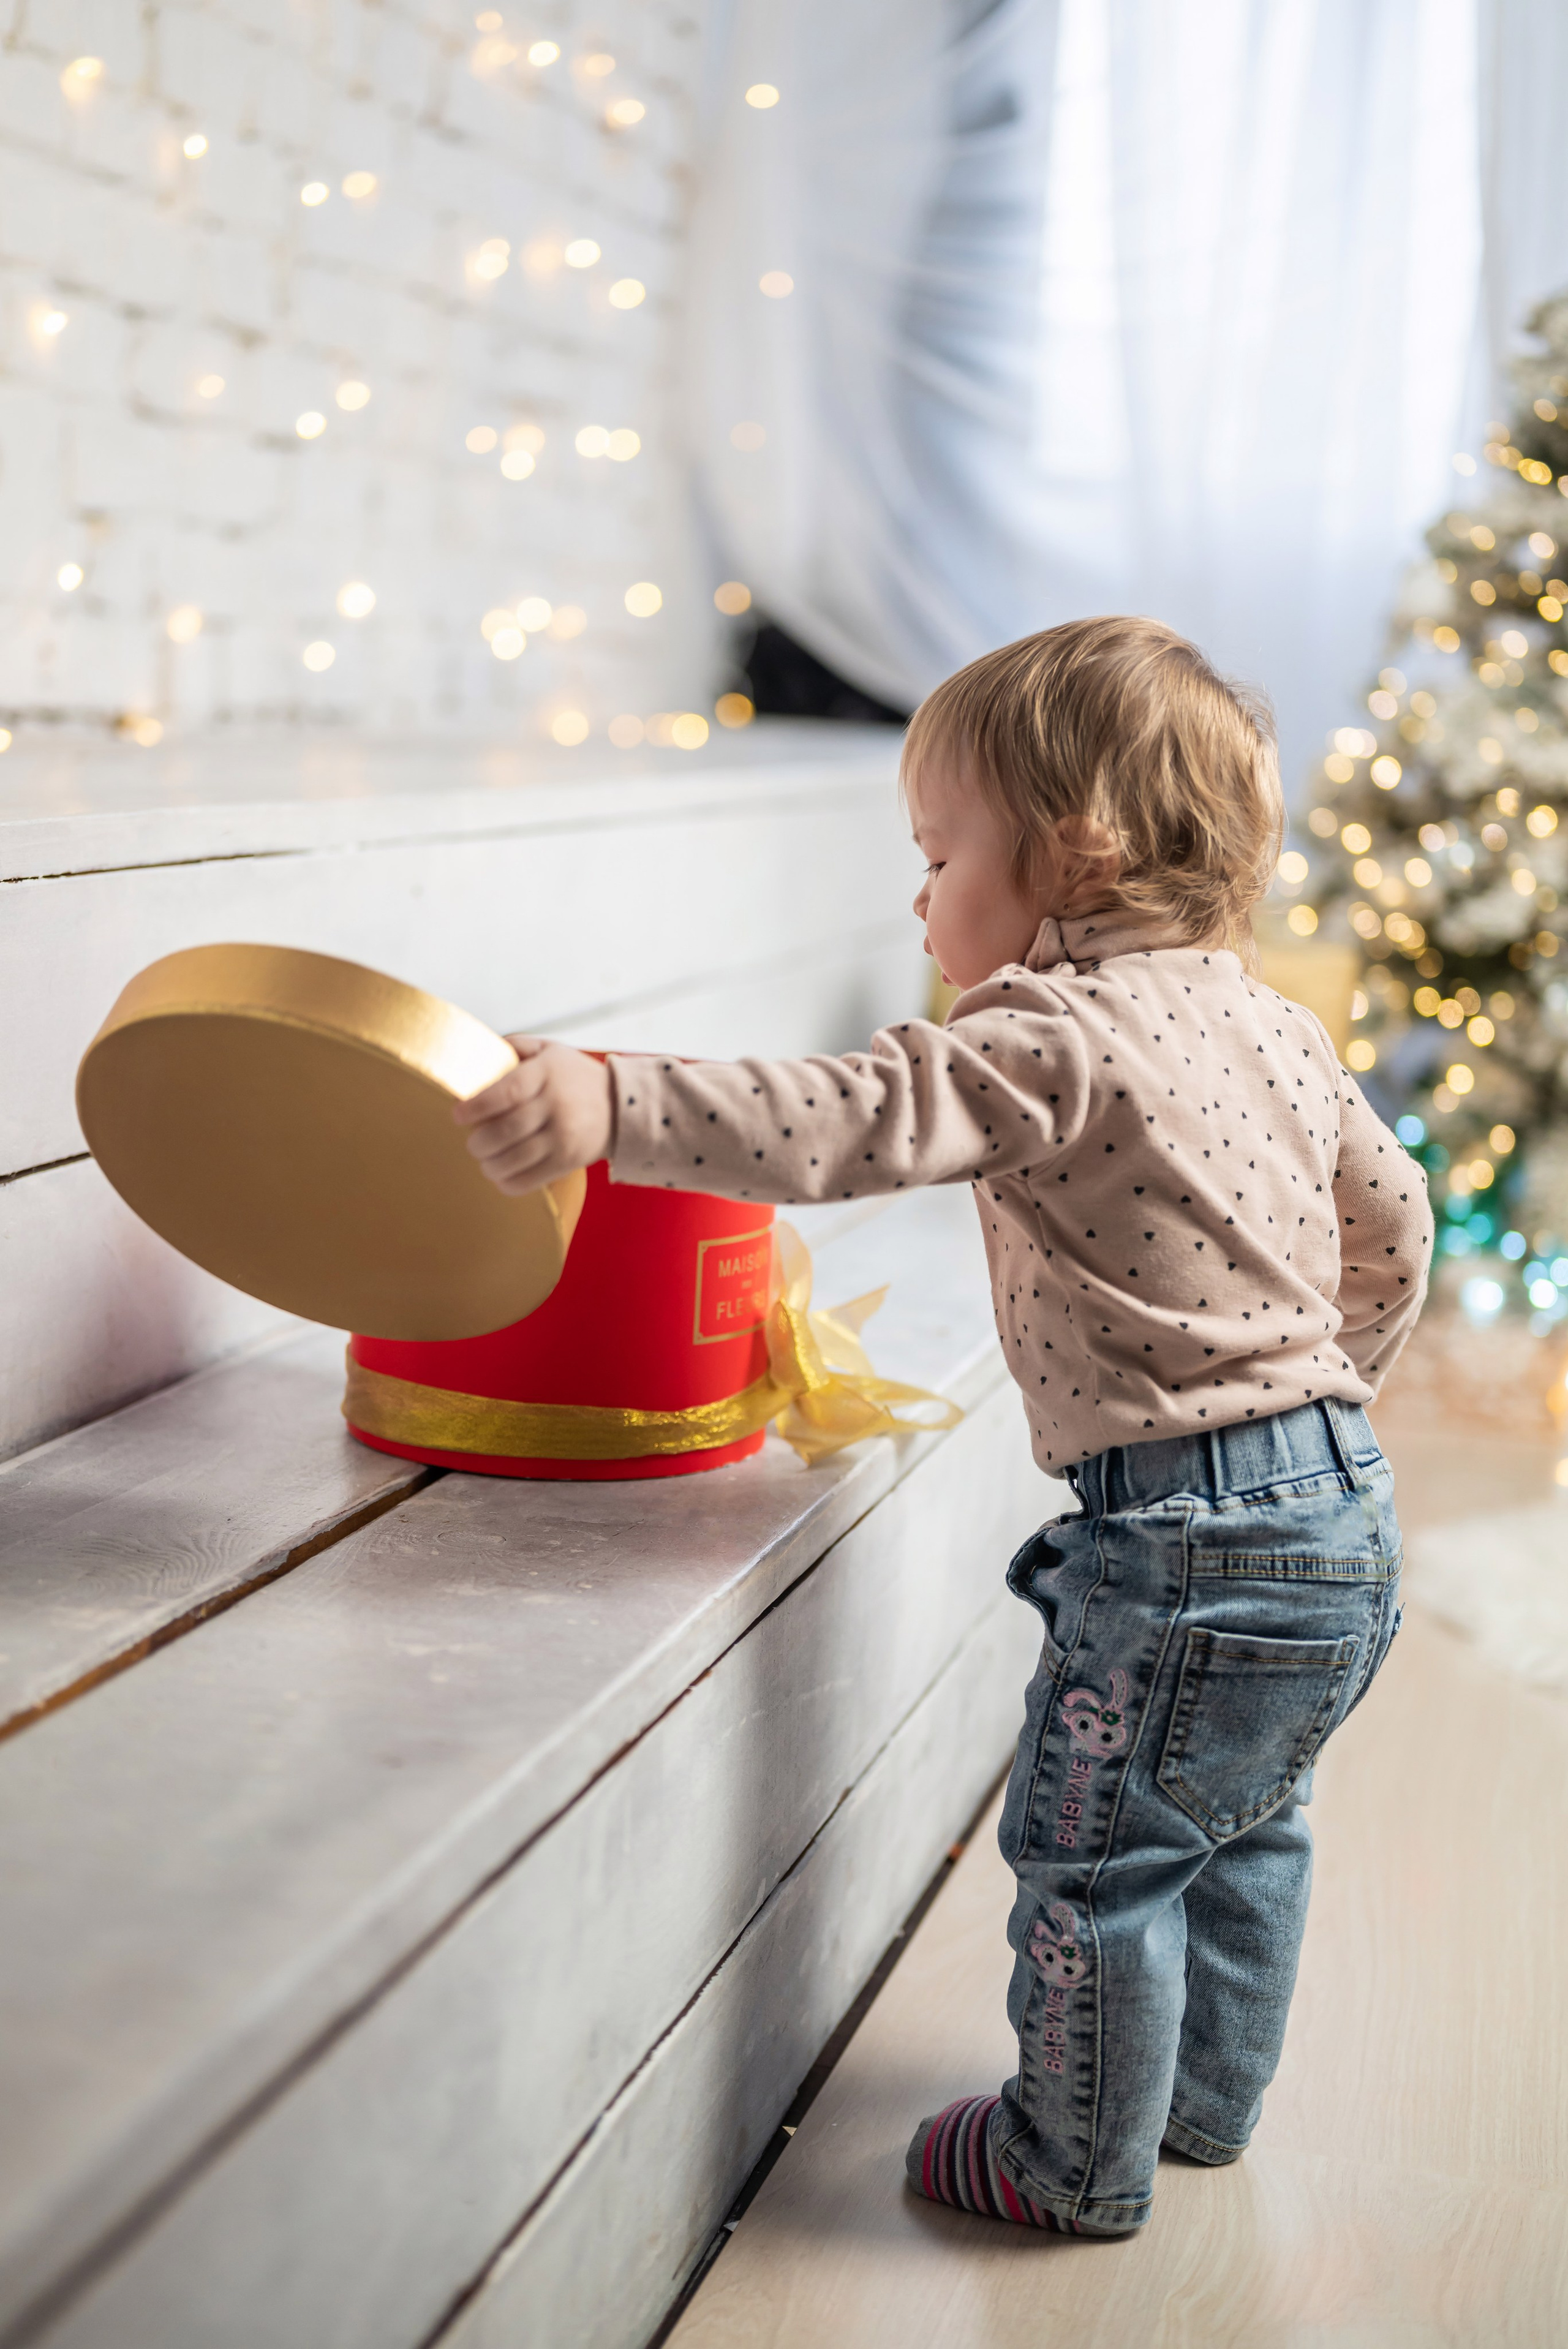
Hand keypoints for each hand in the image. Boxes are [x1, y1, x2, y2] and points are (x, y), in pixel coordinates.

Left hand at [453, 1039, 613, 1194]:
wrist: (622, 1107)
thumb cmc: (576, 1078)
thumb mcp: (550, 1051)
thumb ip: (516, 1047)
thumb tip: (477, 1053)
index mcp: (547, 1074)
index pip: (506, 1092)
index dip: (476, 1107)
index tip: (459, 1114)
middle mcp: (556, 1106)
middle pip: (505, 1130)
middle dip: (478, 1141)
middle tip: (473, 1141)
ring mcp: (563, 1137)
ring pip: (513, 1159)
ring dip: (489, 1163)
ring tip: (485, 1158)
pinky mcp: (568, 1161)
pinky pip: (529, 1180)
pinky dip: (507, 1182)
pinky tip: (501, 1174)